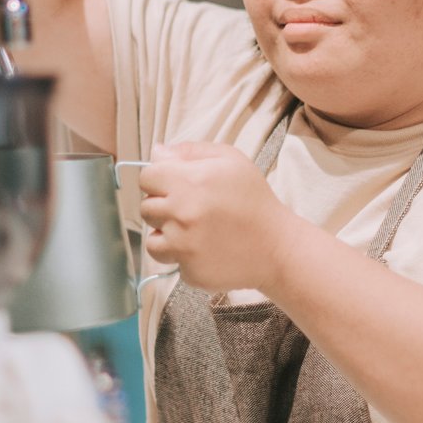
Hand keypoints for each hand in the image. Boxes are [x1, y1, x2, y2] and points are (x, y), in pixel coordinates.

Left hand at [138, 142, 299, 294]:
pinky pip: (171, 261)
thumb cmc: (254, 199)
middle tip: (190, 209)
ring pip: (152, 239)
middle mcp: (181, 214)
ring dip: (167, 235)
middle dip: (164, 206)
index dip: (160, 179)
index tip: (176, 185)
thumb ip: (190, 151)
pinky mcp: (189, 271)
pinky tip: (204, 249)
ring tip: (193, 231)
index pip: (146, 177)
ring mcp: (183, 246)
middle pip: (146, 208)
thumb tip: (157, 152)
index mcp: (188, 181)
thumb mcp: (230, 160)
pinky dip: (182, 257)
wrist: (276, 247)